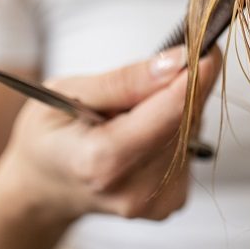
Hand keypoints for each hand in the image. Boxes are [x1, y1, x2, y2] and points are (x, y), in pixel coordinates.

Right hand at [0, 47, 221, 222]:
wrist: (43, 188)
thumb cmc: (49, 134)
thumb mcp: (66, 91)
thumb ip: (124, 80)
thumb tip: (177, 61)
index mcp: (101, 161)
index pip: (169, 113)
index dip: (195, 75)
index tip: (206, 43)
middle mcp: (133, 190)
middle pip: (185, 122)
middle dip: (183, 85)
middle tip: (166, 61)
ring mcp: (154, 205)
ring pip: (191, 134)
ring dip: (176, 108)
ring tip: (132, 109)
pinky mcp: (170, 205)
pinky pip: (188, 150)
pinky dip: (174, 130)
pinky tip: (142, 132)